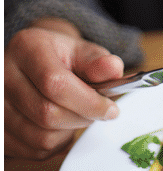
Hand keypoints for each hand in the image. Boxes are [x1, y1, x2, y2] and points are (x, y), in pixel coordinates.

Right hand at [4, 18, 122, 158]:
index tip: (110, 110)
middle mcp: (4, 77)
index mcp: (28, 48)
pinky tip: (63, 125)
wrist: (34, 62)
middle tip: (99, 111)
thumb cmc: (61, 57)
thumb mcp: (81, 50)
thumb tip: (114, 69)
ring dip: (70, 131)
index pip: (55, 84)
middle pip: (47, 114)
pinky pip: (32, 151)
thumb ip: (98, 61)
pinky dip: (56, 143)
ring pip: (40, 137)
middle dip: (82, 117)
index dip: (87, 101)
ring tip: (80, 114)